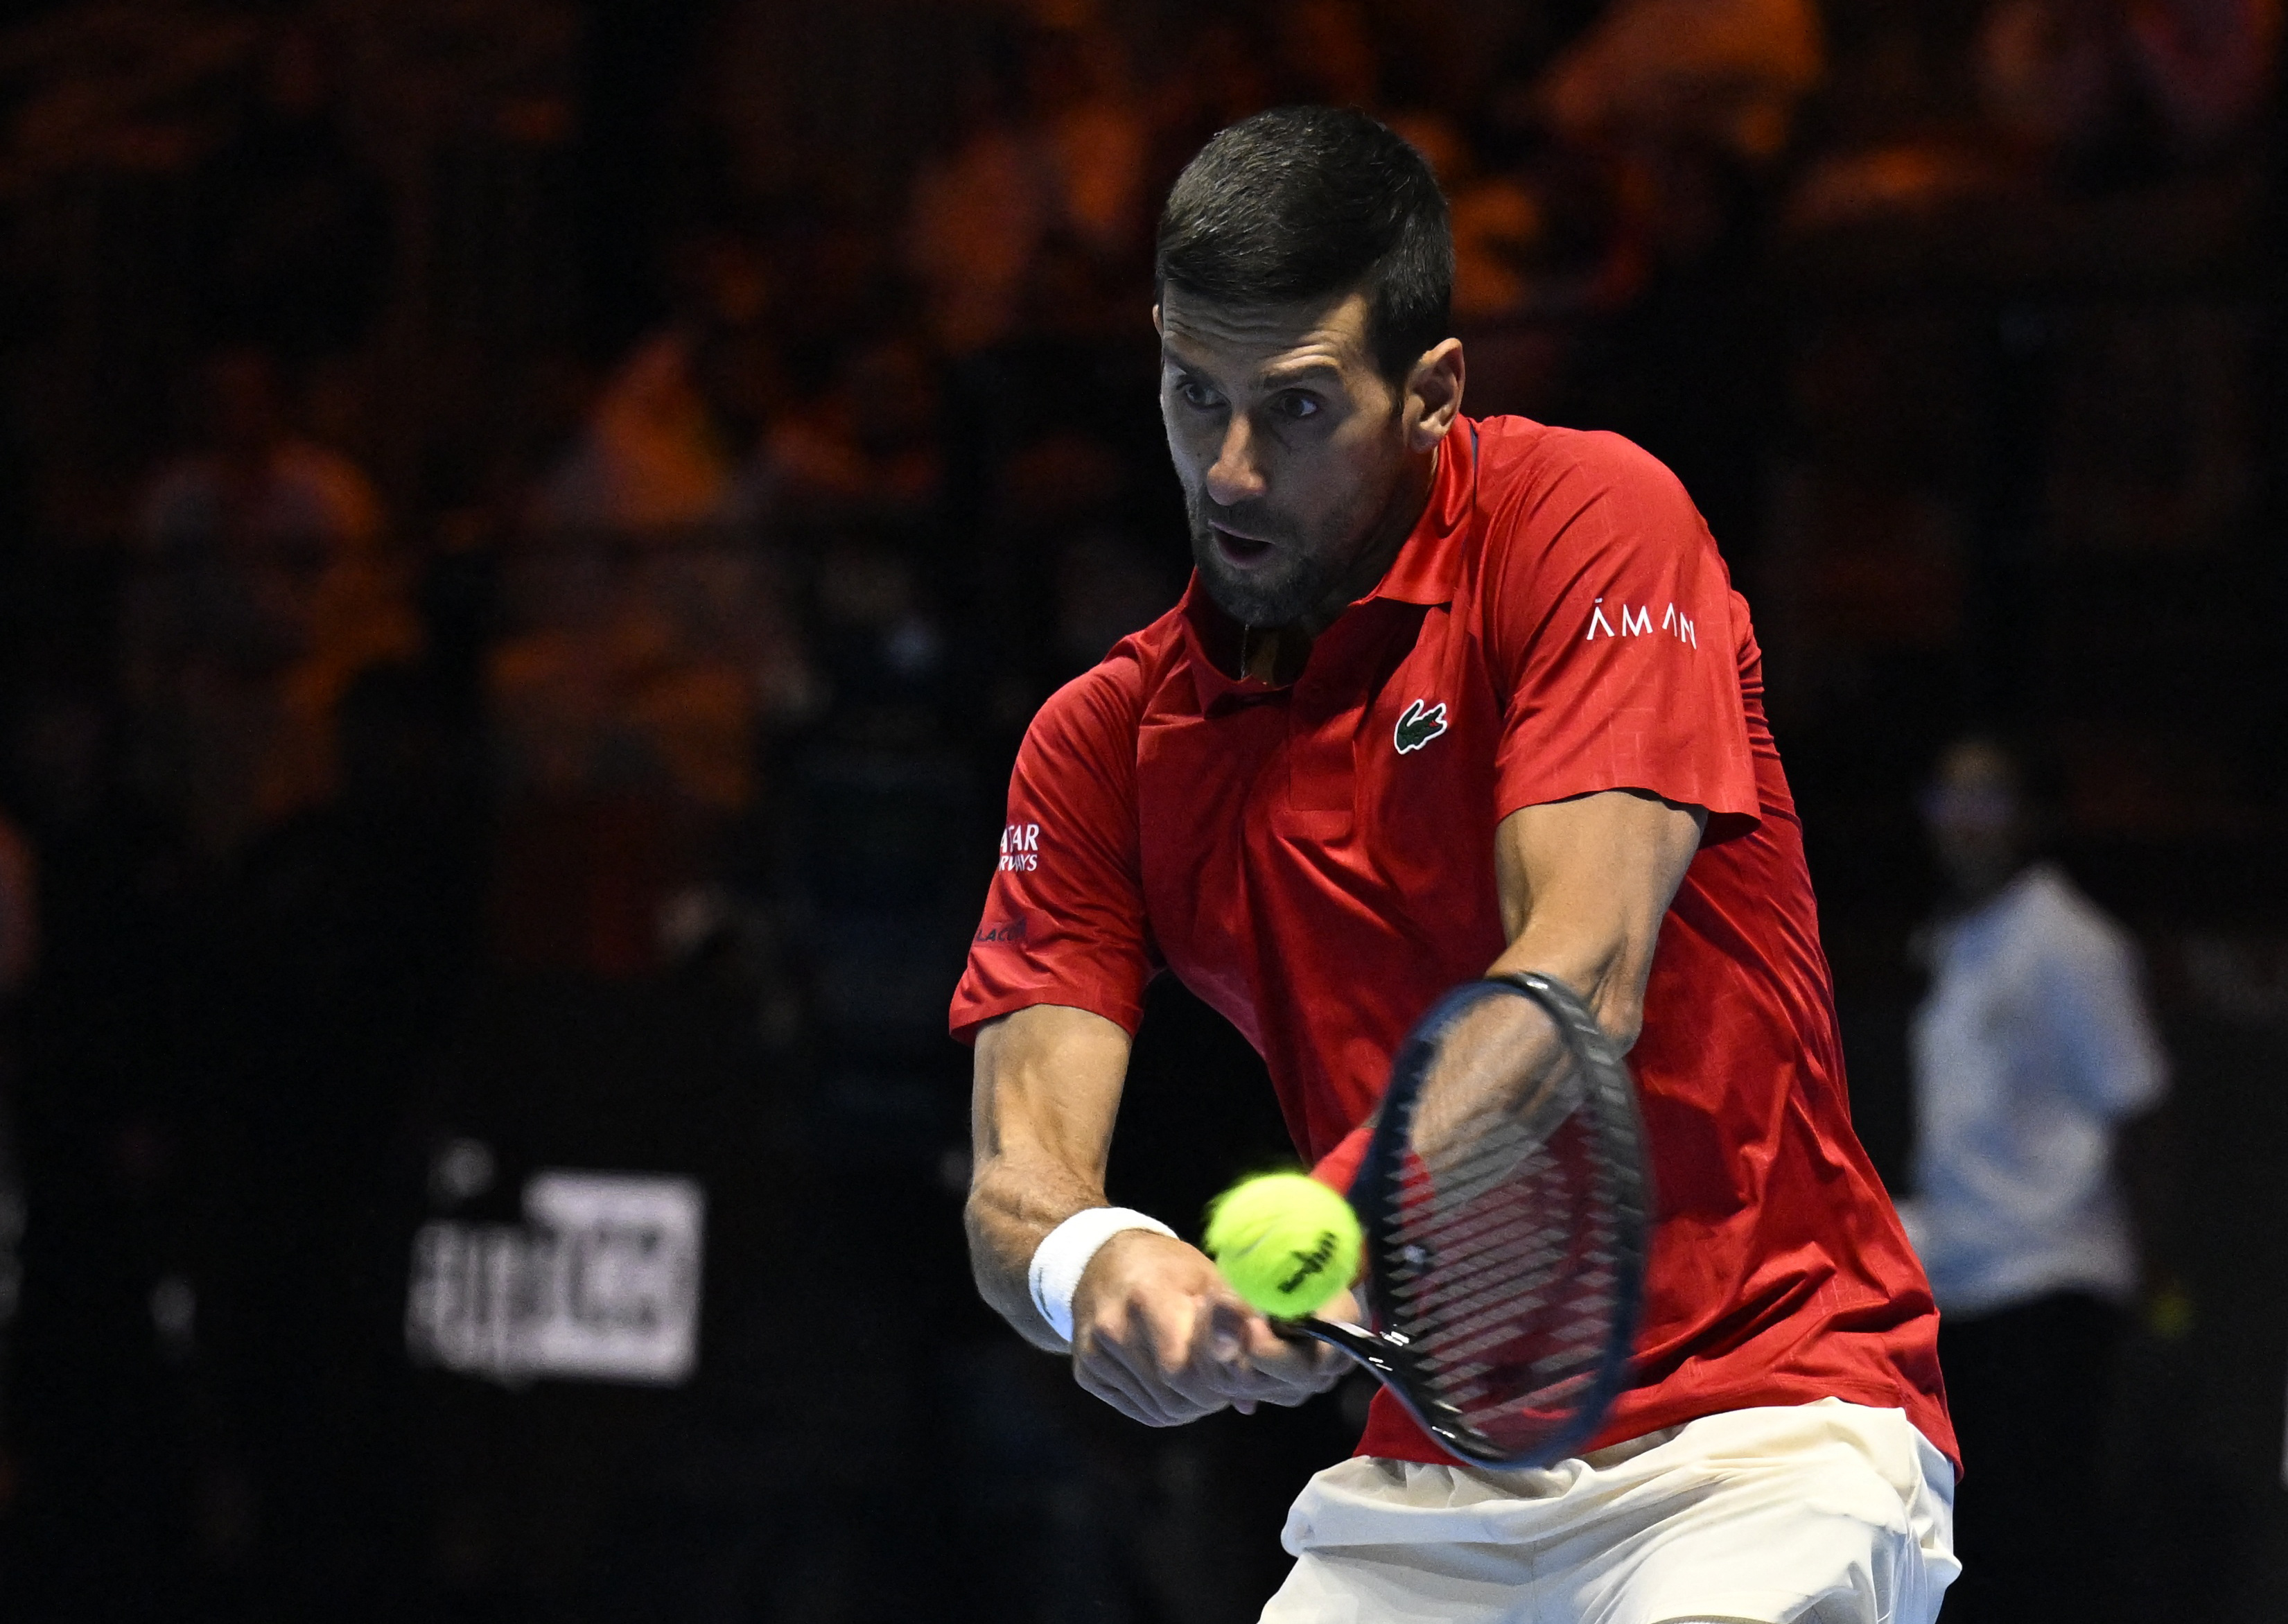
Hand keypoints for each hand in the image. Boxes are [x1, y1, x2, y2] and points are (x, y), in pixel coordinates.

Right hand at [1068, 1229, 1347, 1424]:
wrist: (1098, 1261)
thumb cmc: (1167, 1268)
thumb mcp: (1206, 1278)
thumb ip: (1239, 1319)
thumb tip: (1264, 1380)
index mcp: (1148, 1296)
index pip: (1187, 1364)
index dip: (1223, 1371)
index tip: (1242, 1363)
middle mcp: (1115, 1328)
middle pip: (1180, 1391)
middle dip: (1215, 1389)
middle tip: (1229, 1371)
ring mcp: (1097, 1353)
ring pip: (1166, 1407)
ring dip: (1196, 1399)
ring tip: (1202, 1368)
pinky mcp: (1088, 1373)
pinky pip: (1143, 1409)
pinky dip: (1169, 1402)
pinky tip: (1175, 1376)